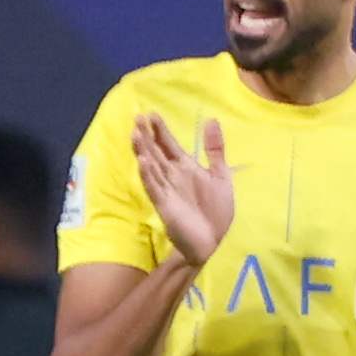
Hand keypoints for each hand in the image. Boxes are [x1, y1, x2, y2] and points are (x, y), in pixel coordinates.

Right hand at [129, 108, 234, 268]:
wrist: (211, 241)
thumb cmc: (215, 211)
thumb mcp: (220, 176)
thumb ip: (215, 150)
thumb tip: (211, 120)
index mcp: (185, 167)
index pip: (168, 145)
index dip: (160, 130)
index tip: (151, 114)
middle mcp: (172, 175)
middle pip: (156, 152)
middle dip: (147, 136)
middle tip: (138, 117)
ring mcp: (166, 189)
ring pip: (152, 166)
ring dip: (143, 151)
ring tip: (135, 134)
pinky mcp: (165, 204)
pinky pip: (154, 187)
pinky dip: (148, 174)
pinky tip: (142, 162)